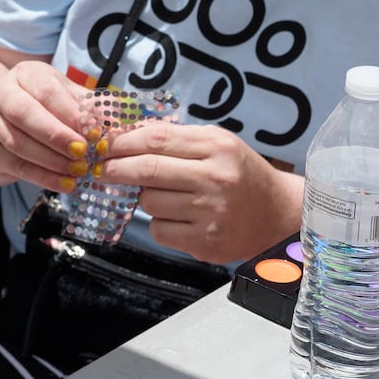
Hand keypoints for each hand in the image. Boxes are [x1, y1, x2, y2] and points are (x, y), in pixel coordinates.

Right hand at [0, 60, 90, 189]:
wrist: (9, 118)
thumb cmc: (46, 104)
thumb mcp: (67, 94)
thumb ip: (89, 105)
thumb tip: (113, 119)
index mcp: (25, 74)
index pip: (46, 91)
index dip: (70, 112)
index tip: (92, 131)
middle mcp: (2, 94)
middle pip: (25, 114)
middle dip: (57, 136)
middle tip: (82, 151)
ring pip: (19, 143)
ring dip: (52, 160)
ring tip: (78, 169)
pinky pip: (17, 166)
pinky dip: (43, 177)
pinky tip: (65, 183)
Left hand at [98, 122, 303, 263]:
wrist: (277, 213)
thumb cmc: (240, 173)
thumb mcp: (217, 143)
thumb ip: (176, 138)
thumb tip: (125, 135)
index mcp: (216, 147)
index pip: (157, 139)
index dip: (123, 142)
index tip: (103, 144)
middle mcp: (214, 179)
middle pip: (148, 170)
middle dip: (116, 168)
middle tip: (101, 169)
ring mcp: (210, 213)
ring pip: (150, 202)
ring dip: (145, 197)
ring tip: (161, 194)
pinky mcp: (206, 242)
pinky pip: (161, 231)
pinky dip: (159, 223)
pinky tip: (176, 217)